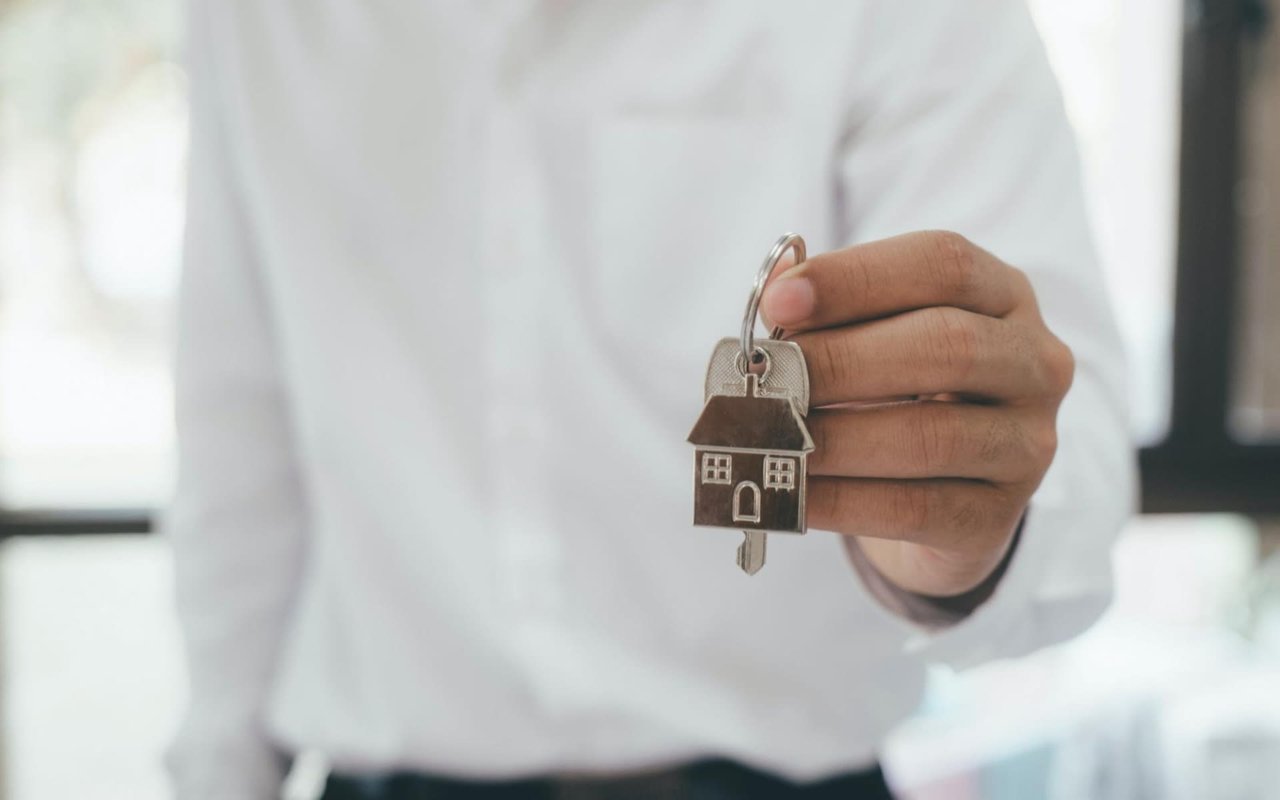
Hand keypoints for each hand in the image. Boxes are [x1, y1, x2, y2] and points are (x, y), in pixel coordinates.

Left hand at [761, 231, 1073, 597]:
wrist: (938, 499)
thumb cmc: (894, 394)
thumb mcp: (871, 335)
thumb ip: (827, 308)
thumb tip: (776, 287)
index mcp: (1002, 295)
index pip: (942, 264)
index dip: (856, 278)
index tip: (778, 302)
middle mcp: (1033, 363)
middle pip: (947, 344)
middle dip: (843, 360)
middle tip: (769, 378)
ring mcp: (1026, 444)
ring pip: (931, 436)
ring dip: (835, 438)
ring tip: (768, 438)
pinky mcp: (997, 518)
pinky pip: (915, 509)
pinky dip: (842, 502)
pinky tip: (792, 494)